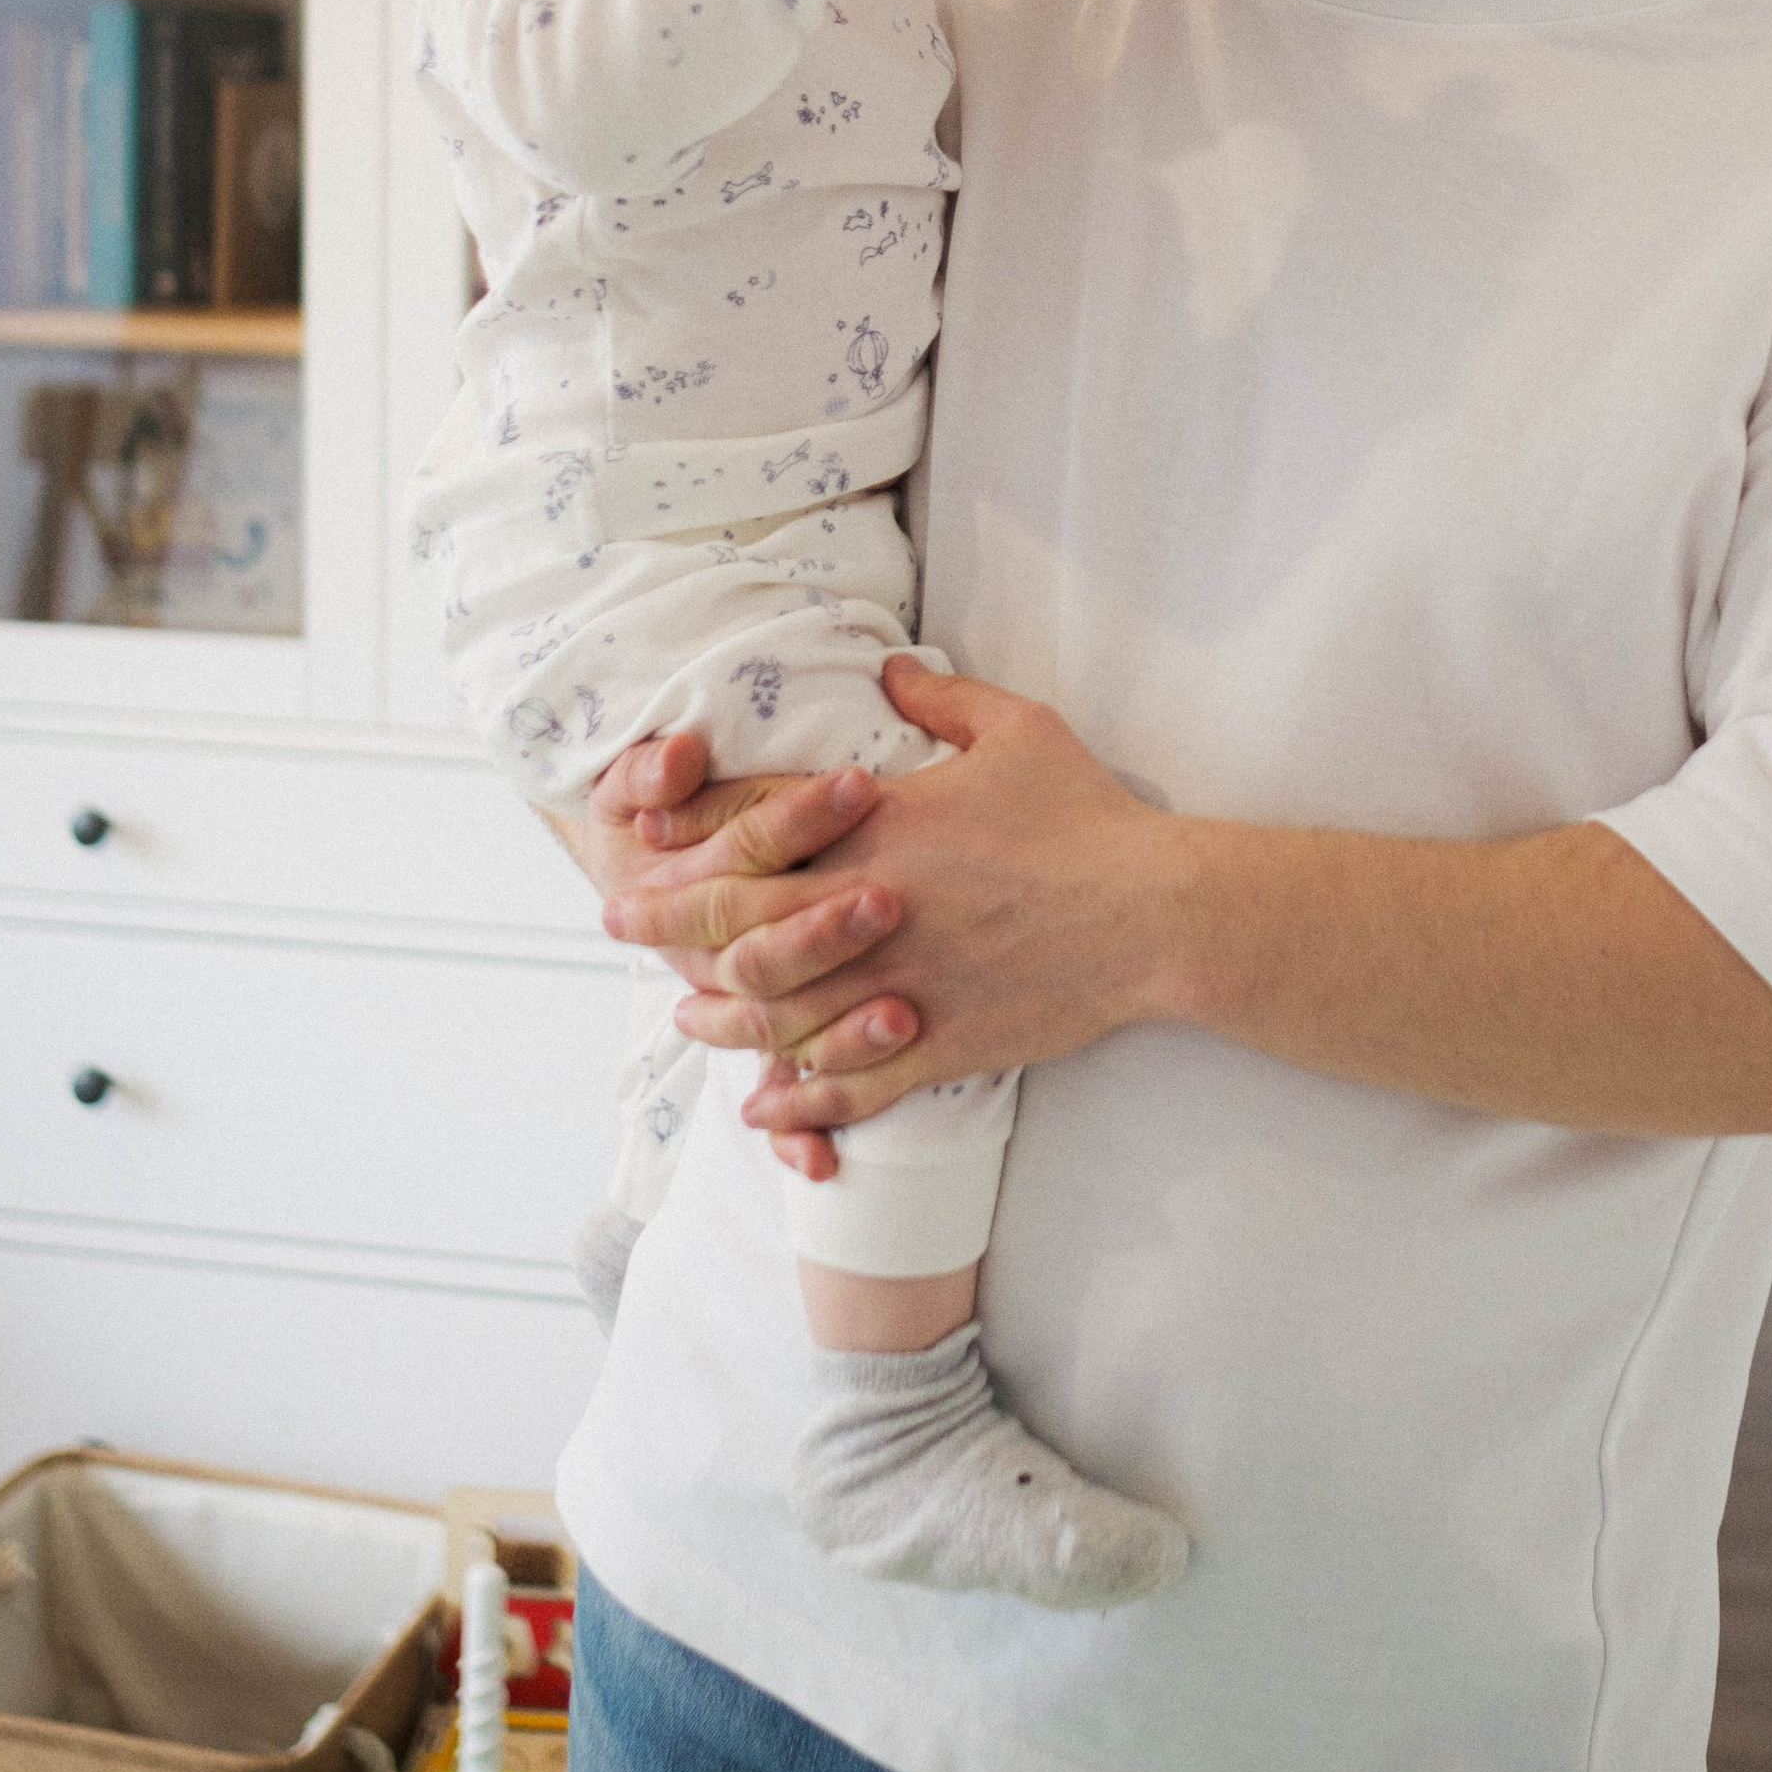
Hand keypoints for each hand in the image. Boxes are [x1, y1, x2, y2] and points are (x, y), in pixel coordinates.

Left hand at [600, 662, 1189, 1142]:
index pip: (753, 836)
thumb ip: (939, 700)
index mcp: (878, 833)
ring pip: (778, 1015)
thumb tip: (890, 666)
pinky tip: (764, 1105)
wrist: (1150, 913)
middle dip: (668, 924)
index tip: (642, 836)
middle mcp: (870, 913)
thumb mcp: (1015, 729)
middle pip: (739, 928)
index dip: (686, 838)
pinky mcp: (936, 1046)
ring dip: (721, 1016)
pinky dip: (796, 1100)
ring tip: (687, 1016)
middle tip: (621, 922)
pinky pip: (846, 1084)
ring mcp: (898, 986)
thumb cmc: (1086, 817)